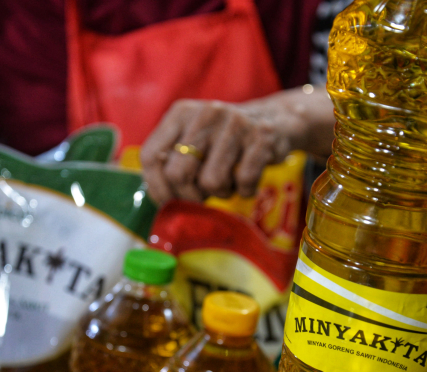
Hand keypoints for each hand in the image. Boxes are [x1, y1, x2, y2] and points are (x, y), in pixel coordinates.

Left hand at [140, 99, 291, 203]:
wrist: (275, 120)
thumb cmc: (225, 140)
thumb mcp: (194, 138)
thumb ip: (171, 159)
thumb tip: (159, 198)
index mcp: (181, 113)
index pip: (151, 156)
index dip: (156, 187)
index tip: (168, 202)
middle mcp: (206, 114)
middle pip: (178, 173)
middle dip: (189, 196)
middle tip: (202, 195)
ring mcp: (235, 124)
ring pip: (211, 181)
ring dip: (221, 192)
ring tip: (229, 182)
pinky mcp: (261, 139)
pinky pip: (244, 182)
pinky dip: (245, 190)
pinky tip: (247, 180)